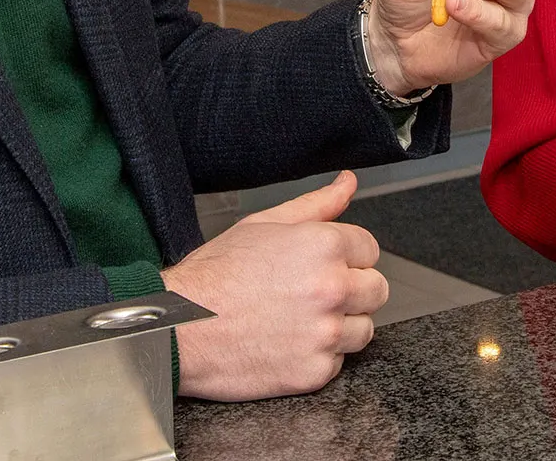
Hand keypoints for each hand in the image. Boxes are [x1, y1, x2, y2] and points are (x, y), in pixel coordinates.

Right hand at [165, 172, 387, 399]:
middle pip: (376, 289)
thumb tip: (348, 183)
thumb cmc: (215, 275)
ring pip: (364, 329)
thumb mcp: (263, 224)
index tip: (321, 264)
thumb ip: (316, 204)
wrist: (179, 327)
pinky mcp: (314, 372)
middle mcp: (332, 288)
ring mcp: (325, 334)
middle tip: (311, 291)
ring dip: (340, 324)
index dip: (345, 255)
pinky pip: (338, 362)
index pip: (370, 249)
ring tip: (298, 318)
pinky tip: (287, 341)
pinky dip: (318, 355)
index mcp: (324, 246)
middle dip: (351, 288)